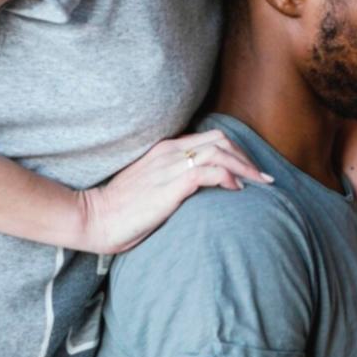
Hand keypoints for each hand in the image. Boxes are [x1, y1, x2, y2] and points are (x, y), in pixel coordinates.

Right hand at [74, 129, 271, 253]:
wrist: (93, 218)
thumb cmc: (121, 210)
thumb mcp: (152, 188)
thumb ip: (174, 182)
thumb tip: (201, 192)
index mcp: (165, 150)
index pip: (210, 138)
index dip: (237, 152)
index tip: (252, 171)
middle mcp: (170, 152)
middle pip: (221, 139)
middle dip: (247, 157)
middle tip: (263, 179)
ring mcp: (169, 166)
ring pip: (220, 151)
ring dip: (245, 167)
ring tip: (258, 184)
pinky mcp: (170, 184)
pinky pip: (210, 171)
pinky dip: (229, 177)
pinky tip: (236, 191)